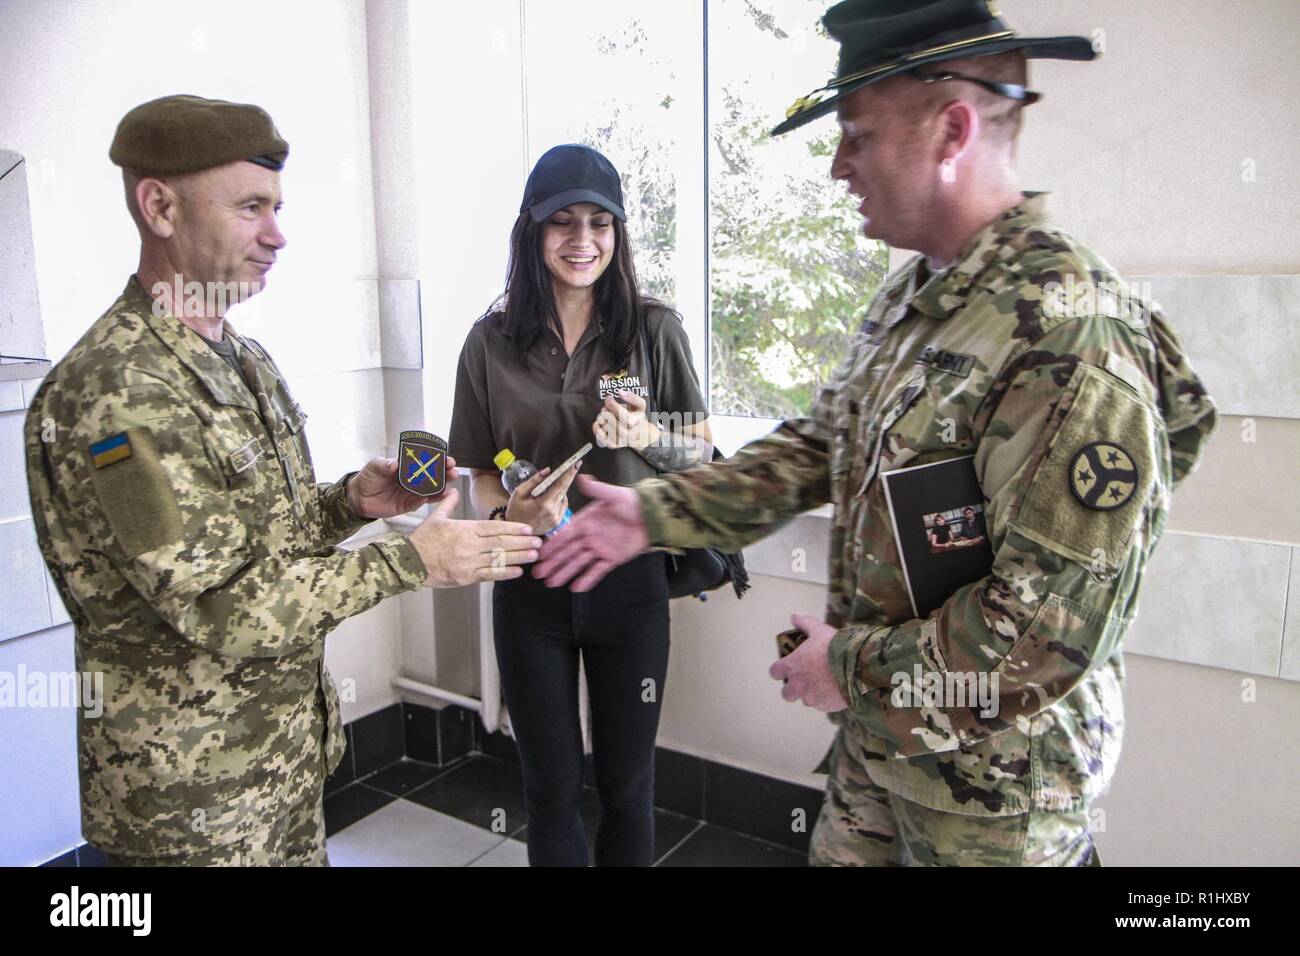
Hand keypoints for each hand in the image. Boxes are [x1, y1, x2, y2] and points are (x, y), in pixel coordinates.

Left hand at [347, 455, 458, 518]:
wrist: (359, 497)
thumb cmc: (368, 477)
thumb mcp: (374, 466)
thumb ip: (384, 464)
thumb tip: (394, 464)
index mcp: (408, 466)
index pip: (427, 461)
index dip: (439, 460)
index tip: (447, 459)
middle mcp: (414, 479)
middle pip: (434, 476)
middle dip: (445, 474)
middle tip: (453, 472)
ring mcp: (412, 492)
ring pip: (431, 490)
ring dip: (441, 488)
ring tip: (449, 487)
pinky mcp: (408, 504)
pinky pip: (420, 503)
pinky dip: (427, 500)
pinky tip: (433, 497)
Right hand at [408, 488, 541, 586]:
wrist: (408, 562)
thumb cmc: (422, 540)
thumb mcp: (435, 518)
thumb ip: (448, 504)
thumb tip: (453, 490)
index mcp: (464, 529)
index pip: (494, 527)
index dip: (513, 528)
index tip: (527, 529)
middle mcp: (469, 545)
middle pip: (500, 542)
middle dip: (521, 542)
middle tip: (538, 542)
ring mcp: (468, 561)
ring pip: (498, 558)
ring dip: (518, 557)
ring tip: (534, 555)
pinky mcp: (465, 577)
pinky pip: (489, 574)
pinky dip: (505, 573)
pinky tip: (518, 571)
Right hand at [504, 460, 580, 534]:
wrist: (515, 532)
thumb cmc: (515, 511)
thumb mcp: (519, 492)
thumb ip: (534, 480)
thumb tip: (547, 471)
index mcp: (543, 504)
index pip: (560, 485)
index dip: (569, 473)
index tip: (576, 464)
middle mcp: (553, 513)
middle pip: (564, 490)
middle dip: (567, 478)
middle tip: (570, 468)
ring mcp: (556, 519)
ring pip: (564, 498)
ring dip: (560, 490)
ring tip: (547, 489)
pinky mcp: (557, 523)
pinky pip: (563, 506)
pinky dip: (559, 499)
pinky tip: (549, 498)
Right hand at [532, 474, 648, 590]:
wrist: (652, 516)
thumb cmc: (632, 503)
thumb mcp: (613, 495)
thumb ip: (596, 489)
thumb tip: (581, 477)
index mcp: (586, 521)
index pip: (565, 535)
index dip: (552, 545)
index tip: (539, 553)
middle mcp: (589, 536)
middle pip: (568, 552)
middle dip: (553, 562)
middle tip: (538, 573)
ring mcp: (600, 549)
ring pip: (579, 563)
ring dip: (566, 572)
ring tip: (551, 583)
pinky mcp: (612, 559)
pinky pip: (598, 571)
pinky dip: (588, 579)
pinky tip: (576, 588)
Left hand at [593, 390, 656, 449]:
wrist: (640, 435)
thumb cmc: (637, 417)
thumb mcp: (640, 405)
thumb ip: (632, 397)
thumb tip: (620, 392)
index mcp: (634, 422)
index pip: (620, 413)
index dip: (612, 404)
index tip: (609, 397)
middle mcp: (627, 433)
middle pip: (610, 419)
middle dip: (606, 410)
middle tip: (607, 408)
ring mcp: (619, 440)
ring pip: (604, 426)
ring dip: (602, 417)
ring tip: (606, 415)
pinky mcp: (612, 445)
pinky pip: (599, 436)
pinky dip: (596, 427)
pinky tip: (600, 422)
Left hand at [768, 613, 847, 712]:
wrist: (857, 667)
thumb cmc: (834, 647)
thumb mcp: (819, 630)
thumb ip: (804, 623)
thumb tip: (794, 616)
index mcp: (791, 667)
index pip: (775, 672)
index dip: (780, 670)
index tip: (787, 666)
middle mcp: (798, 685)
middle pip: (787, 693)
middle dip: (793, 688)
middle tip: (805, 679)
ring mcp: (811, 698)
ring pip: (807, 699)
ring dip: (812, 693)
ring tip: (826, 682)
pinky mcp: (825, 707)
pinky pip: (822, 705)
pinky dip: (827, 699)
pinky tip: (836, 689)